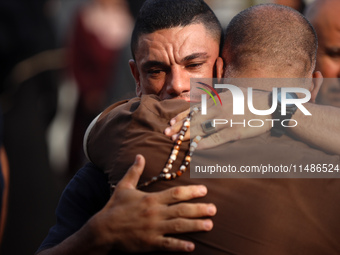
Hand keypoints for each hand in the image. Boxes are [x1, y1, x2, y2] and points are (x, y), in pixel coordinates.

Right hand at [88, 154, 215, 252]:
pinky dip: (180, 246)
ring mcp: (153, 229)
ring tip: (210, 225)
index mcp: (151, 199)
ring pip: (179, 226)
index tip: (204, 190)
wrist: (102, 230)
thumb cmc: (114, 207)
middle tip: (214, 209)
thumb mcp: (124, 186)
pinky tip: (192, 246)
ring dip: (195, 225)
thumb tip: (139, 156)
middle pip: (182, 209)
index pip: (175, 193)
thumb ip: (134, 171)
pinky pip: (168, 244)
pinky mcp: (149, 243)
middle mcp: (155, 213)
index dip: (191, 191)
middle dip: (199, 209)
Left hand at [165, 89, 271, 148]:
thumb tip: (202, 101)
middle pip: (194, 119)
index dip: (181, 116)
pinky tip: (193, 149)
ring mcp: (226, 121)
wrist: (271, 106)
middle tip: (166, 133)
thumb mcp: (232, 93)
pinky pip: (215, 140)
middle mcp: (219, 109)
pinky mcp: (234, 133)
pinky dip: (203, 144)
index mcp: (218, 99)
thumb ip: (216, 97)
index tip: (170, 122)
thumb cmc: (250, 99)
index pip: (194, 108)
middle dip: (178, 127)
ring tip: (174, 142)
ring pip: (201, 130)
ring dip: (186, 136)